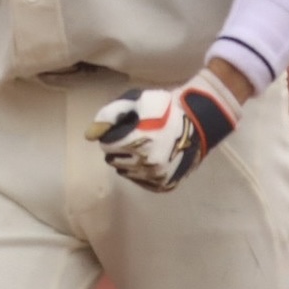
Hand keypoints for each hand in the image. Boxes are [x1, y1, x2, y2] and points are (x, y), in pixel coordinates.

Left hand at [83, 67, 240, 191]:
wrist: (198, 123)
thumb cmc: (165, 109)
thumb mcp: (137, 102)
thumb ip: (111, 115)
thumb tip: (89, 135)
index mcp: (138, 142)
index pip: (107, 145)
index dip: (113, 135)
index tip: (125, 129)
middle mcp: (146, 164)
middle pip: (113, 160)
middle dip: (118, 148)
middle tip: (134, 137)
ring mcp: (156, 177)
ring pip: (125, 172)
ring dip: (128, 160)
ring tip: (144, 146)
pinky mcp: (164, 185)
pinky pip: (140, 181)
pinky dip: (141, 171)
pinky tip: (151, 158)